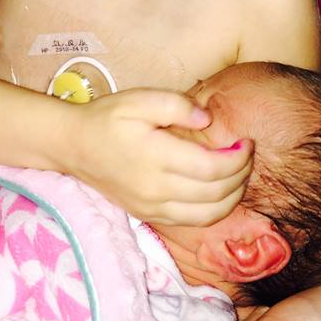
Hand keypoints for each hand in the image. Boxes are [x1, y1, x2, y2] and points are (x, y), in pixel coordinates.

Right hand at [66, 87, 253, 224]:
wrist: (73, 146)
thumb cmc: (107, 118)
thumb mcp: (139, 99)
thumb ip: (177, 105)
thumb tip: (208, 119)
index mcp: (155, 157)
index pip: (211, 168)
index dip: (237, 158)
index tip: (246, 141)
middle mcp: (155, 189)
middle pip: (216, 194)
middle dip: (241, 175)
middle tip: (247, 154)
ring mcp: (152, 206)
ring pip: (207, 214)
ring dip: (233, 197)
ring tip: (239, 173)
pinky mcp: (148, 214)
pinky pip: (191, 221)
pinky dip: (214, 210)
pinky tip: (220, 190)